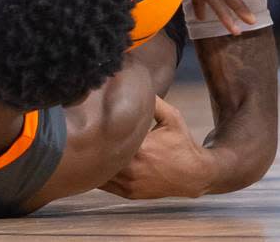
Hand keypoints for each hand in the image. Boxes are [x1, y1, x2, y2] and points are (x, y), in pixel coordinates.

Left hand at [101, 96, 218, 198]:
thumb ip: (155, 102)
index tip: (92, 122)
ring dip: (95, 164)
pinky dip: (102, 175)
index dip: (98, 132)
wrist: (194, 174)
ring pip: (100, 175)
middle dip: (93, 148)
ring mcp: (129, 184)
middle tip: (85, 135)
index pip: (109, 140)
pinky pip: (107, 186)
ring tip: (90, 148)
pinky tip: (100, 163)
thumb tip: (139, 85)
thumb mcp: (172, 118)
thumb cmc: (182, 144)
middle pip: (100, 159)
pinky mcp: (129, 194)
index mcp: (140, 149)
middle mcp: (132, 170)